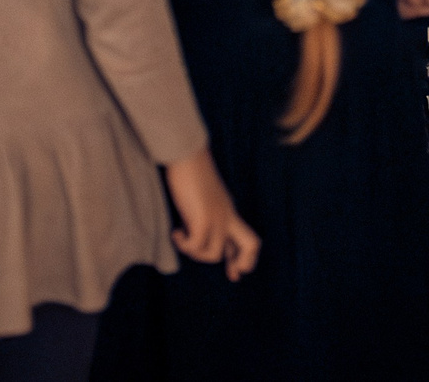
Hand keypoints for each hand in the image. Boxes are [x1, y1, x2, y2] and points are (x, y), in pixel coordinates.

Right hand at [165, 149, 259, 280]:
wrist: (186, 154)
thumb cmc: (191, 171)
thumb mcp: (203, 198)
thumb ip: (204, 214)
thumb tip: (193, 230)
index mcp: (229, 211)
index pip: (248, 239)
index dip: (243, 259)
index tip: (235, 273)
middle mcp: (227, 215)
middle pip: (252, 244)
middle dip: (244, 263)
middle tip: (232, 274)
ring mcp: (216, 217)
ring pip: (216, 253)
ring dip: (196, 253)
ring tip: (182, 237)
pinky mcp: (202, 218)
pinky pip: (196, 245)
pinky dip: (183, 245)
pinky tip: (175, 232)